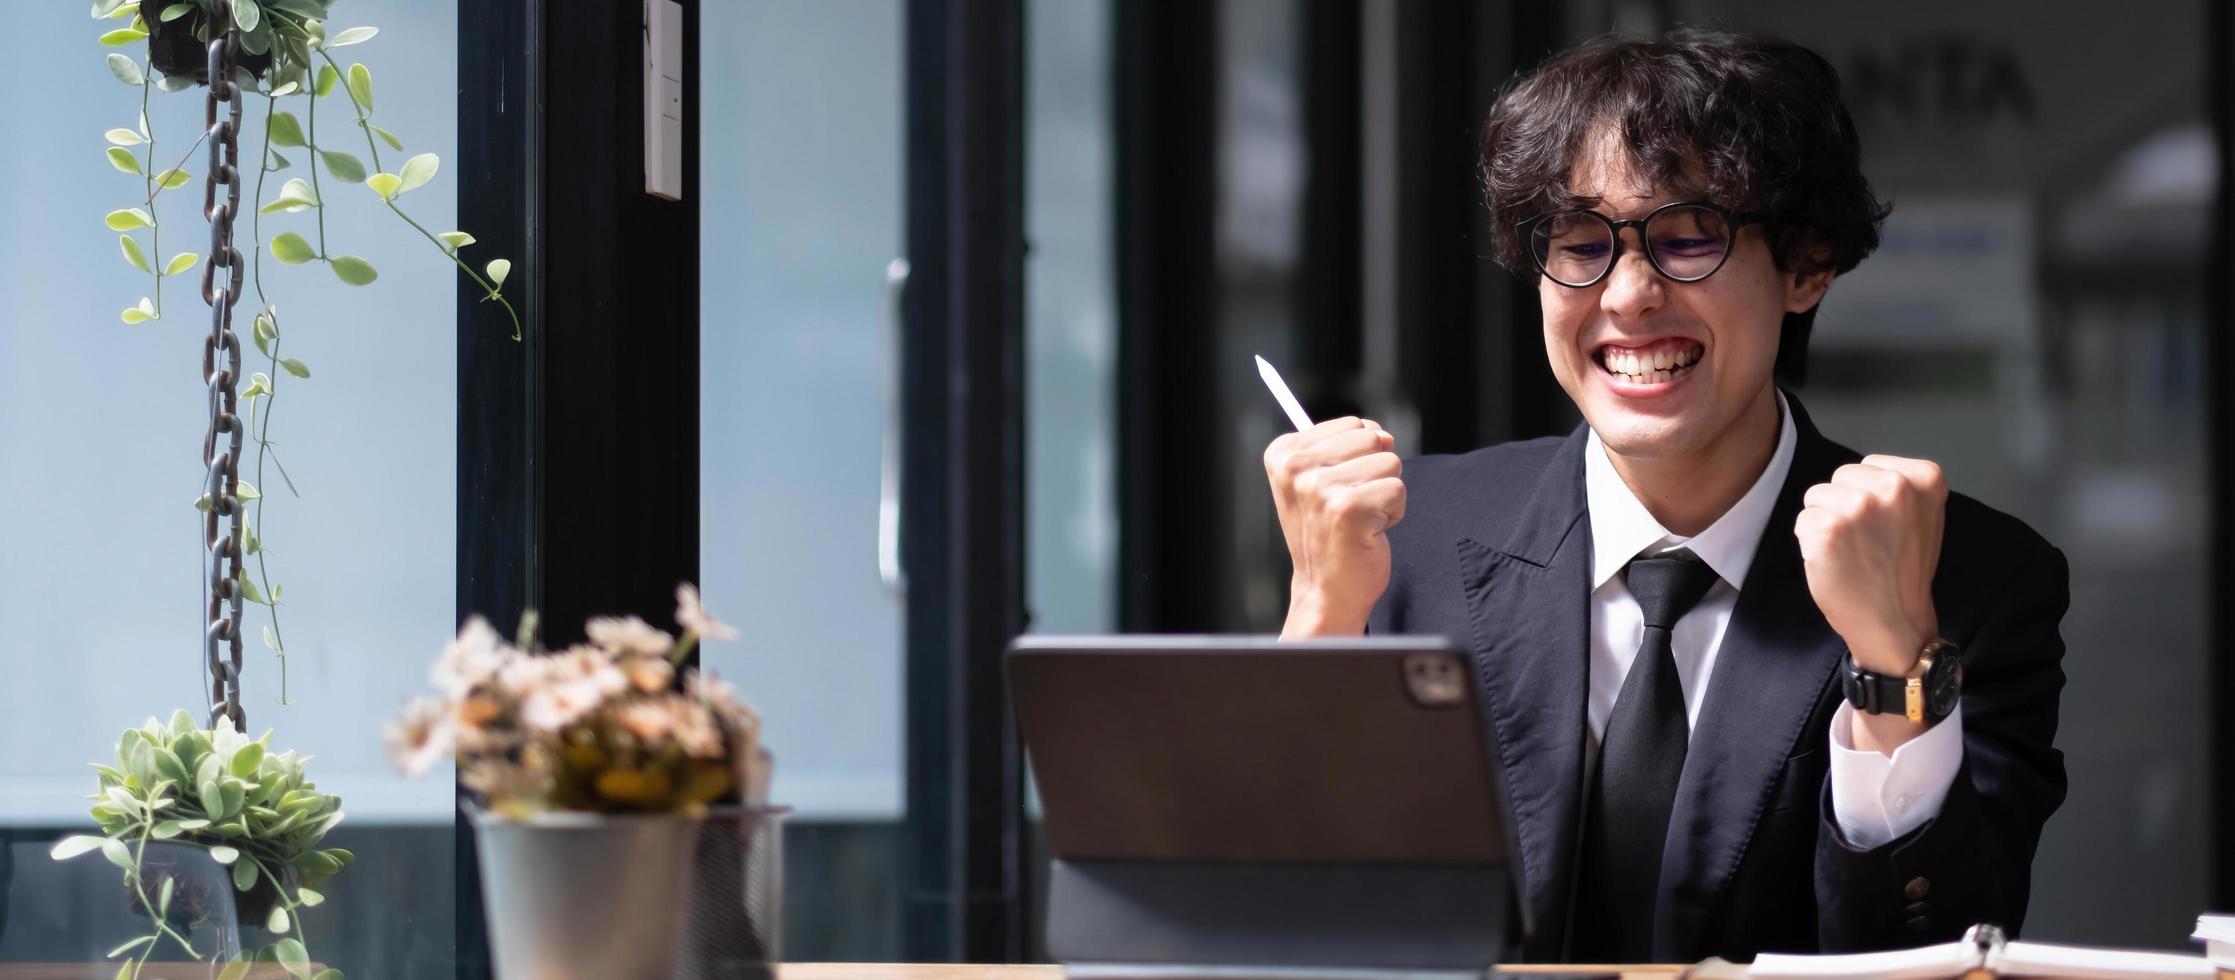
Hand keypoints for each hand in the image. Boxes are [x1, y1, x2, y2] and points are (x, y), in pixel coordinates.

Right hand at [1264, 417, 1405, 636]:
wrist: (1326, 590)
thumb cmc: (1328, 534)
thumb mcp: (1321, 480)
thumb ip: (1348, 446)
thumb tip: (1384, 434)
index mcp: (1283, 453)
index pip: (1352, 424)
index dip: (1357, 458)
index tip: (1336, 489)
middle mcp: (1296, 468)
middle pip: (1372, 437)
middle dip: (1374, 472)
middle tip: (1352, 506)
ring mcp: (1320, 488)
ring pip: (1389, 462)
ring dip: (1384, 494)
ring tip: (1360, 519)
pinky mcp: (1348, 508)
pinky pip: (1397, 489)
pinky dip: (1393, 514)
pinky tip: (1368, 532)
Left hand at [1795, 454, 1945, 675]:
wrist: (1895, 622)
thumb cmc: (1903, 572)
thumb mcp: (1921, 516)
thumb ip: (1899, 488)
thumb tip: (1860, 474)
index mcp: (1925, 477)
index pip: (1868, 465)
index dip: (1869, 497)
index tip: (1887, 527)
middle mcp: (1895, 486)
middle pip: (1840, 477)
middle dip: (1844, 505)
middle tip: (1867, 542)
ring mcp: (1860, 506)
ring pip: (1817, 496)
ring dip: (1826, 523)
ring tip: (1853, 552)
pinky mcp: (1829, 528)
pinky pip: (1802, 521)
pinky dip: (1811, 543)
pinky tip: (1836, 562)